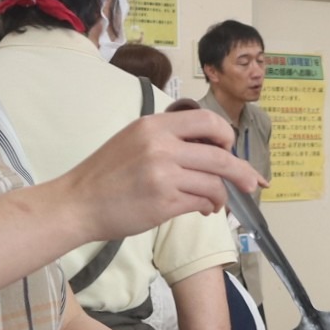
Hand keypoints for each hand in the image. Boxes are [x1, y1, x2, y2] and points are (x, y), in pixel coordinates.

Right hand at [55, 105, 258, 241]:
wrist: (78, 203)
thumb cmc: (106, 175)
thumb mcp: (134, 139)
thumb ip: (168, 138)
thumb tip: (210, 147)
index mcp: (154, 125)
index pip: (206, 120)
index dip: (225, 133)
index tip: (230, 146)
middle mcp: (160, 146)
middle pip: (220, 154)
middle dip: (241, 171)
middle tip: (251, 182)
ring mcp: (163, 174)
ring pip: (214, 182)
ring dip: (222, 195)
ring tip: (216, 203)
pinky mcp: (164, 202)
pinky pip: (202, 202)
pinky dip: (208, 206)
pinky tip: (203, 209)